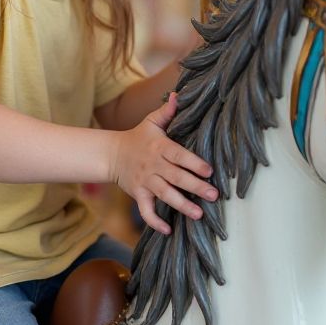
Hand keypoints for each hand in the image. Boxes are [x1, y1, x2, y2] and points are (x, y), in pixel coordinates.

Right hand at [109, 92, 216, 234]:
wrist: (112, 154)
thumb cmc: (139, 137)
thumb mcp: (151, 122)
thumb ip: (167, 111)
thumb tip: (178, 94)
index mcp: (159, 147)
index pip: (179, 155)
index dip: (193, 163)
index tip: (209, 171)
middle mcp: (153, 165)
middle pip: (176, 177)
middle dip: (195, 187)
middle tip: (213, 195)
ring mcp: (145, 181)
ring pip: (165, 195)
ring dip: (181, 206)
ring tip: (199, 214)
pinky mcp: (138, 194)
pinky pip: (145, 210)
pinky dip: (155, 221)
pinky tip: (168, 230)